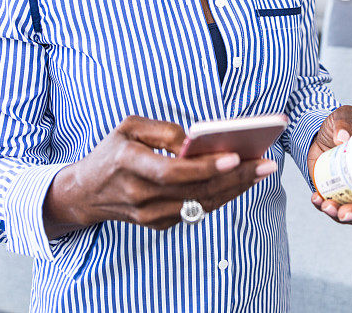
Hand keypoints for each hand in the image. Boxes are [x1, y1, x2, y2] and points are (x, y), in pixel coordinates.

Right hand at [44, 115, 276, 236]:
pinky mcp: (158, 224)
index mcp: (130, 165)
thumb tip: (196, 139)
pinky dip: (220, 196)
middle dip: (235, 177)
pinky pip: (195, 210)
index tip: (234, 156)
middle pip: (195, 190)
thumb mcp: (128, 127)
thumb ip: (163, 131)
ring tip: (261, 170)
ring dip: (235, 188)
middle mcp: (141, 196)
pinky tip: (240, 181)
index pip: (173, 172)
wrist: (86, 192)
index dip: (204, 167)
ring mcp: (150, 215)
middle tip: (265, 163)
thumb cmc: (112, 152)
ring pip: (201, 204)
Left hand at [306, 105, 351, 224]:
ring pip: (350, 213)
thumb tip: (342, 137)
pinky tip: (315, 199)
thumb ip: (345, 121)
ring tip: (325, 206)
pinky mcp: (335, 194)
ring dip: (338, 215)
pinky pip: (332, 207)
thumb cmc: (338, 124)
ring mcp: (351, 193)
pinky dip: (323, 207)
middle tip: (343, 212)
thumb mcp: (343, 117)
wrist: (317, 132)